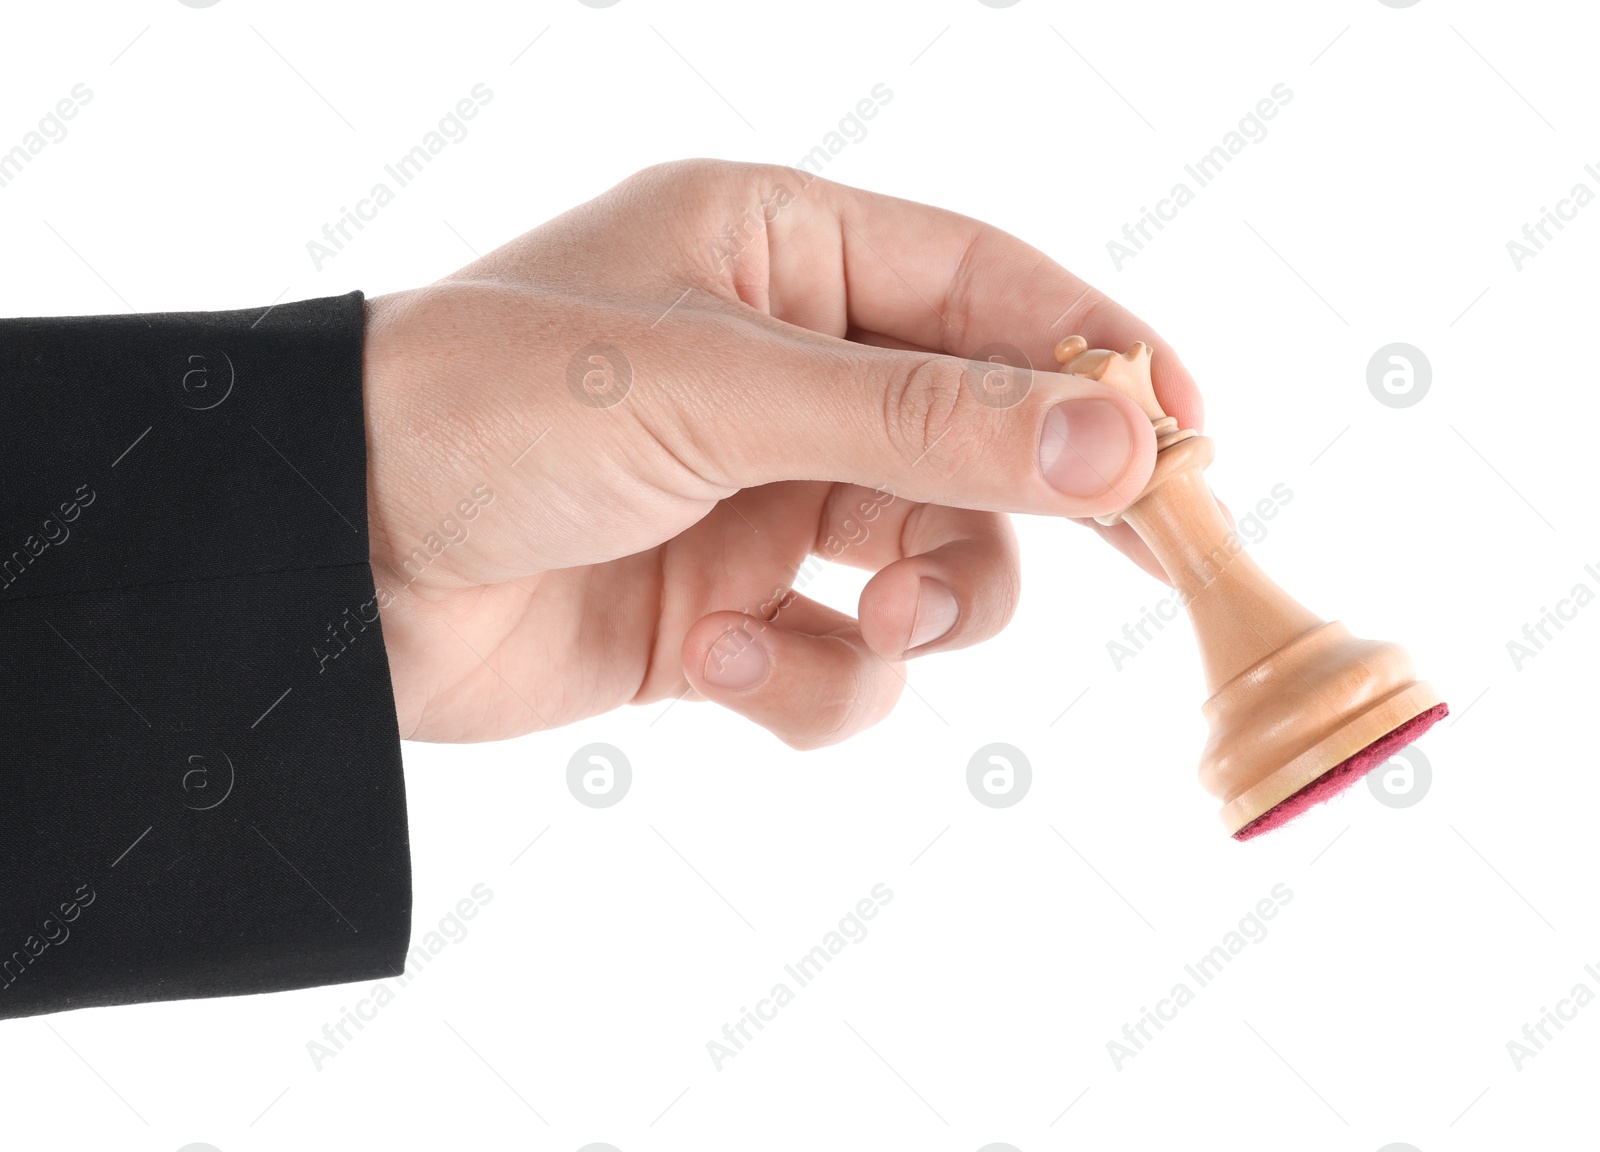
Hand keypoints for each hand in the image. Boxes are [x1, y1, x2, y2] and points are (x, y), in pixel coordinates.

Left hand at [361, 160, 1201, 744]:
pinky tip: (711, 665)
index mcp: (784, 254)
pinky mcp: (726, 614)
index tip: (1192, 437)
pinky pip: (838, 663)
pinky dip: (802, 682)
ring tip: (861, 614)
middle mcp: (785, 371)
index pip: (990, 290)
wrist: (327, 560)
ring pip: (931, 563)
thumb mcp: (721, 389)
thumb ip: (921, 417)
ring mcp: (761, 499)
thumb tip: (1118, 437)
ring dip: (919, 608)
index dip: (1100, 357)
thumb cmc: (491, 407)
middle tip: (1133, 556)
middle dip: (1033, 505)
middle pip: (983, 438)